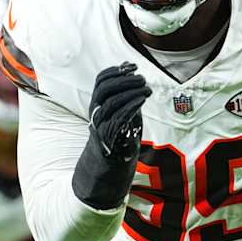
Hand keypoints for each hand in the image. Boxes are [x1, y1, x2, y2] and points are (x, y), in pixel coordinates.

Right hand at [71, 63, 150, 209]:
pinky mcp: (107, 140)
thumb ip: (128, 103)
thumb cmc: (117, 144)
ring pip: (111, 101)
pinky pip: (117, 118)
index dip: (116, 70)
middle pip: (104, 88)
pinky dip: (130, 106)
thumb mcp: (122, 118)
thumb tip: (139, 84)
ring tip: (146, 89)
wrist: (105, 174)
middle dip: (125, 79)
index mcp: (97, 106)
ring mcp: (100, 127)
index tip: (133, 66)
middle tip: (142, 78)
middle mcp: (95, 114)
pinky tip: (141, 100)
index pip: (101, 80)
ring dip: (131, 91)